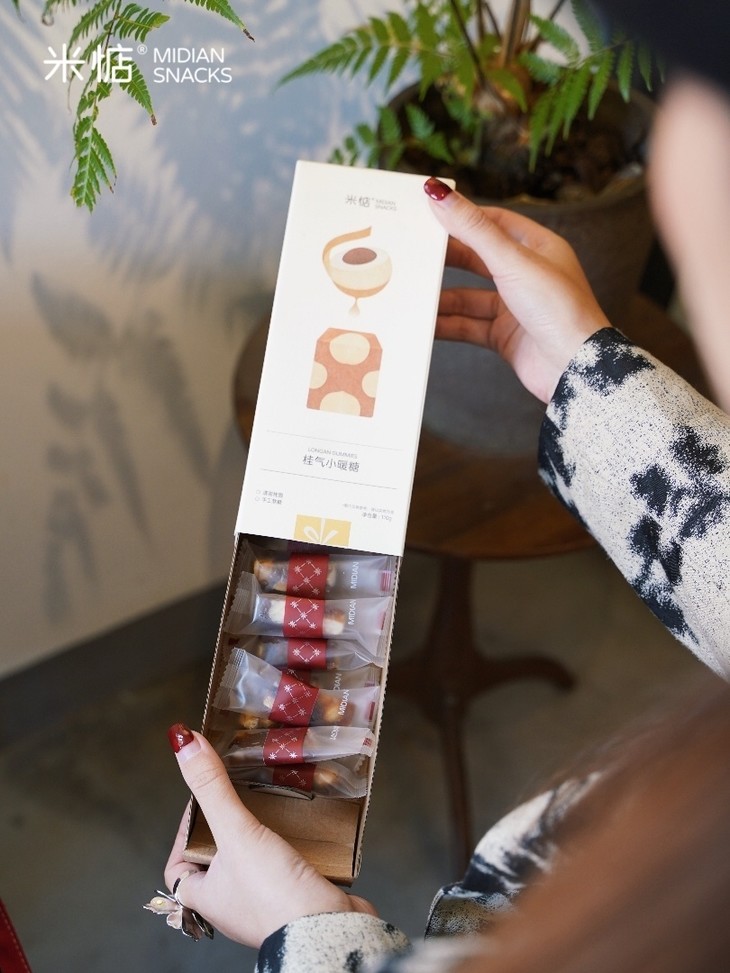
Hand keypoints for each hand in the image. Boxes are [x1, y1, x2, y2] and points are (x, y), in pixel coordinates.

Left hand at [164, 724, 375, 947]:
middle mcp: (233, 903)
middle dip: (229, 827)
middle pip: (220, 859)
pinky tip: (306, 822)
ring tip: (273, 800)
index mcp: (207, 897)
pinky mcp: (300, 897)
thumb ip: (212, 789)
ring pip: (257, 859)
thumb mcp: (236, 834)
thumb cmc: (274, 895)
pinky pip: (291, 864)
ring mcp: (267, 902)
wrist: (328, 931)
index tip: (199, 803)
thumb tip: (182, 740)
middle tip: (240, 794)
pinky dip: (296, 843)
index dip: (184, 835)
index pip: (178, 867)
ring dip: (265, 832)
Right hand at [424, 178, 610, 402]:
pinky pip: (468, 326)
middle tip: (413, 252)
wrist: (574, 367)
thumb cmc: (558, 308)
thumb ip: (472, 229)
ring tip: (412, 292)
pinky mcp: (505, 336)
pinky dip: (447, 324)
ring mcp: (515, 307)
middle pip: (477, 259)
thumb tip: (439, 193)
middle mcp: (527, 275)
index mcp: (538, 248)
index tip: (429, 211)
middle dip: (446, 258)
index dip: (463, 216)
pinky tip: (425, 323)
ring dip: (442, 297)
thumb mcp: (512, 261)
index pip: (494, 222)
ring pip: (469, 297)